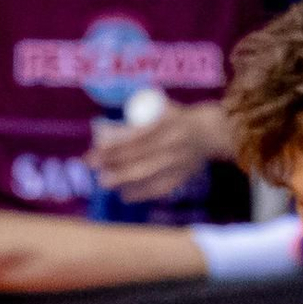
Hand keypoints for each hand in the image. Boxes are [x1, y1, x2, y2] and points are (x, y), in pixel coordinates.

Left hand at [92, 103, 223, 201]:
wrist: (210, 133)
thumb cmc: (178, 118)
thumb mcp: (162, 107)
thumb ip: (139, 113)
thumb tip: (109, 128)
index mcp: (164, 124)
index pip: (134, 138)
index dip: (114, 146)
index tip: (95, 150)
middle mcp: (170, 145)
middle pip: (137, 158)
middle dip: (113, 163)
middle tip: (92, 167)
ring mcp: (176, 163)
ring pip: (146, 174)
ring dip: (123, 180)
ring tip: (104, 182)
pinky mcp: (181, 177)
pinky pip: (159, 188)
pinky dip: (141, 193)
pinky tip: (125, 195)